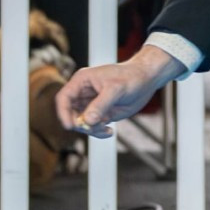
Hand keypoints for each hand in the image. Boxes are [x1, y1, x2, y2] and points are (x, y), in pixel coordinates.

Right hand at [56, 45, 184, 138]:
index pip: (64, 98)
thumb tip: (87, 120)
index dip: (63, 113)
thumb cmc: (131, 77)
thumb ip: (101, 105)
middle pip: (70, 113)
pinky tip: (110, 132)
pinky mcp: (100, 112)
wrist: (146, 79)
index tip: (71, 126)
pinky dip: (98, 132)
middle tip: (96, 127)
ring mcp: (92, 104)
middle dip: (80, 124)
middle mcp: (84, 93)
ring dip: (91, 130)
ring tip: (106, 128)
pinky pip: (93, 126)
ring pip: (81, 122)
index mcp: (82, 81)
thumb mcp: (116, 89)